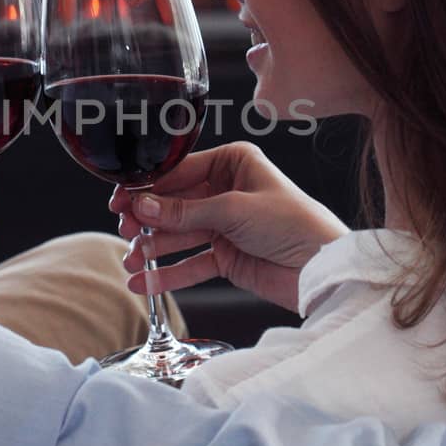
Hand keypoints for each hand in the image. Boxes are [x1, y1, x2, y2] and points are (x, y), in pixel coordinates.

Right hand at [107, 142, 347, 310]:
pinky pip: (191, 263)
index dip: (148, 188)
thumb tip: (142, 205)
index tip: (121, 201)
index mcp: (233, 163)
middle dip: (147, 221)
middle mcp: (226, 190)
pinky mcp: (227, 256)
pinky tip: (145, 283)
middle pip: (174, 204)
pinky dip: (168, 274)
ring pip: (178, 235)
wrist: (323, 268)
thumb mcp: (235, 210)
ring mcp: (225, 224)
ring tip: (131, 262)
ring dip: (153, 249)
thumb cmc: (295, 224)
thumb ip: (185, 211)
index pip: (179, 172)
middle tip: (126, 231)